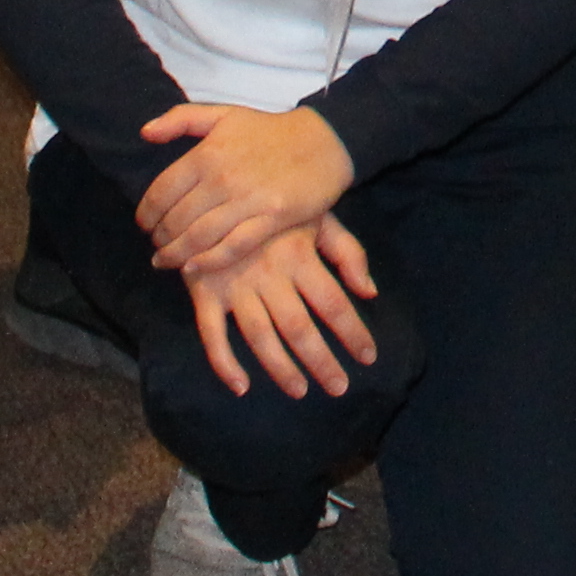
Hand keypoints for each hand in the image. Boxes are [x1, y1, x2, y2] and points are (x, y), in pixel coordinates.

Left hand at [137, 98, 355, 277]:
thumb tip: (144, 132)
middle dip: (159, 238)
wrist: (325, 140)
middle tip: (156, 246)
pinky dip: (207, 261)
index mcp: (207, 153)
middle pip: (176, 219)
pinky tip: (193, 267)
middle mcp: (222, 178)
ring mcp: (247, 200)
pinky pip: (231, 247)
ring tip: (165, 261)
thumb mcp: (224, 114)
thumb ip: (181, 119)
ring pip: (198, 237)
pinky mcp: (271, 219)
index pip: (161, 191)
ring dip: (175, 254)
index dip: (146, 214)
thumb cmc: (270, 131)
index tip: (144, 225)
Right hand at [184, 218, 380, 398]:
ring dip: (280, 368)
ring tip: (300, 391)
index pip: (333, 303)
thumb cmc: (275, 203)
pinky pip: (211, 333)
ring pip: (260, 336)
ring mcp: (234, 284)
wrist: (215, 184)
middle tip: (339, 387)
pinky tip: (240, 386)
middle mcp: (269, 273)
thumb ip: (347, 251)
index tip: (368, 357)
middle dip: (321, 361)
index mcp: (299, 254)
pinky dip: (224, 363)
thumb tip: (371, 291)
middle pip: (299, 327)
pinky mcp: (204, 290)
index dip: (352, 332)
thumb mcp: (317, 215)